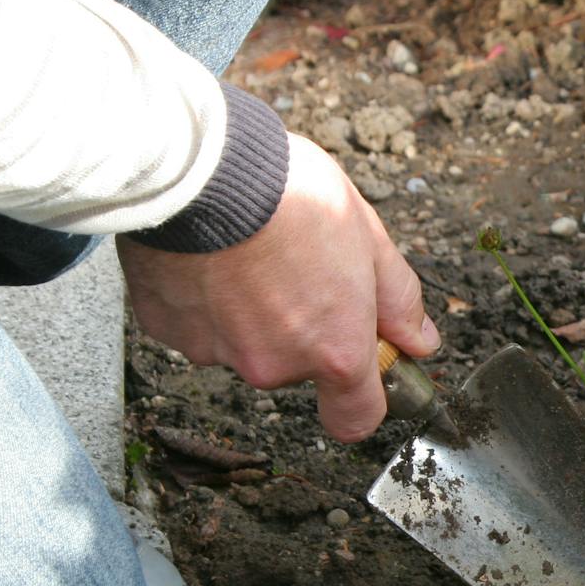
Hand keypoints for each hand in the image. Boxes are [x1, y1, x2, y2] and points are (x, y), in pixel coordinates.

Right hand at [119, 133, 439, 441]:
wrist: (201, 165)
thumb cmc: (291, 194)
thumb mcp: (369, 237)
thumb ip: (397, 300)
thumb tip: (419, 341)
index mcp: (334, 351)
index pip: (355, 419)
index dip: (361, 399)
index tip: (362, 370)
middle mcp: (274, 365)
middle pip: (294, 366)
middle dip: (299, 328)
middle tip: (295, 265)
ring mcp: (215, 351)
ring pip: (242, 342)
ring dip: (247, 311)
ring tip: (245, 250)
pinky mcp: (165, 328)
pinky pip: (194, 323)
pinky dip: (202, 298)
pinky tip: (206, 253)